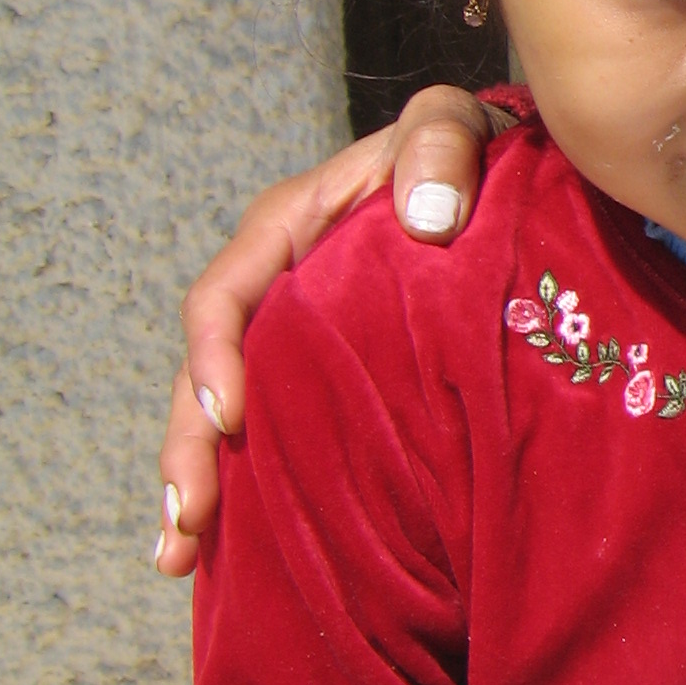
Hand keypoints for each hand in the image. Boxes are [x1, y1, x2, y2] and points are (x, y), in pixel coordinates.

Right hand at [156, 89, 499, 576]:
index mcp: (288, 230)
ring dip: (204, 487)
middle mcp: (276, 292)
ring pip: (230, 420)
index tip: (231, 416)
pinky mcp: (326, 382)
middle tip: (187, 524)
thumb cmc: (467, 151)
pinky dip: (257, 491)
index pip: (226, 296)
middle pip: (207, 377)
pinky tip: (235, 552)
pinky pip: (280, 435)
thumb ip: (438, 144)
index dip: (214, 357)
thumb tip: (422, 216)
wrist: (504, 185)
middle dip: (189, 450)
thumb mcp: (452, 127)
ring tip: (181, 557)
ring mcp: (296, 343)